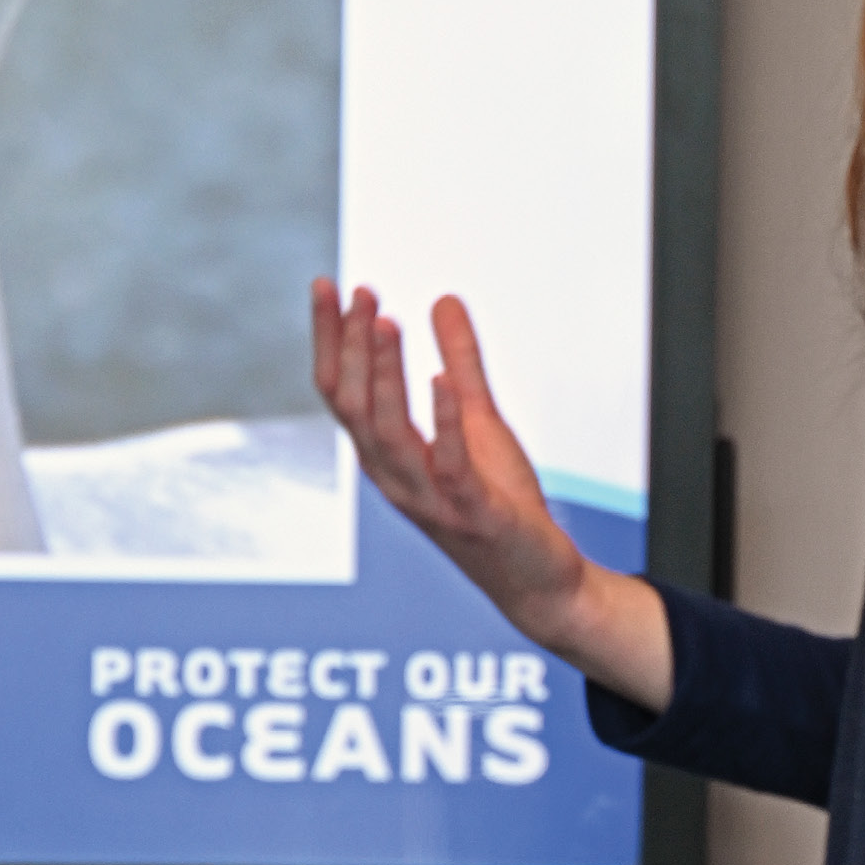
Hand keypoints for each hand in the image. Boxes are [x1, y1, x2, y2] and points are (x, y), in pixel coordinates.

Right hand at [309, 280, 669, 708]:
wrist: (537, 580)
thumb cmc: (499, 502)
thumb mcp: (479, 420)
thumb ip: (462, 362)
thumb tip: (444, 299)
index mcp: (387, 456)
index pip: (341, 390)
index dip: (331, 338)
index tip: (327, 284)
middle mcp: (395, 478)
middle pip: (355, 406)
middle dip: (353, 346)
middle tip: (361, 290)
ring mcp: (430, 499)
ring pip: (389, 434)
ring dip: (385, 375)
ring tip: (386, 323)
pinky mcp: (473, 514)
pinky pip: (450, 465)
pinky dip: (442, 422)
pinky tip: (441, 380)